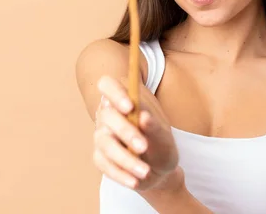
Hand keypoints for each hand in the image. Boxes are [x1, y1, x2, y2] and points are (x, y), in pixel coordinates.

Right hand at [93, 75, 178, 190]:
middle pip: (107, 115)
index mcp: (124, 99)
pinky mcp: (100, 157)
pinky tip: (135, 181)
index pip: (108, 85)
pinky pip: (104, 164)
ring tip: (145, 171)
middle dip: (125, 131)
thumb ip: (155, 126)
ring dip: (125, 158)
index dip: (116, 93)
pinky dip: (120, 174)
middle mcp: (108, 115)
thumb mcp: (165, 136)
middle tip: (143, 146)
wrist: (159, 171)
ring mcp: (102, 136)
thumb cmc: (161, 144)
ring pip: (105, 143)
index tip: (130, 106)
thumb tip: (143, 117)